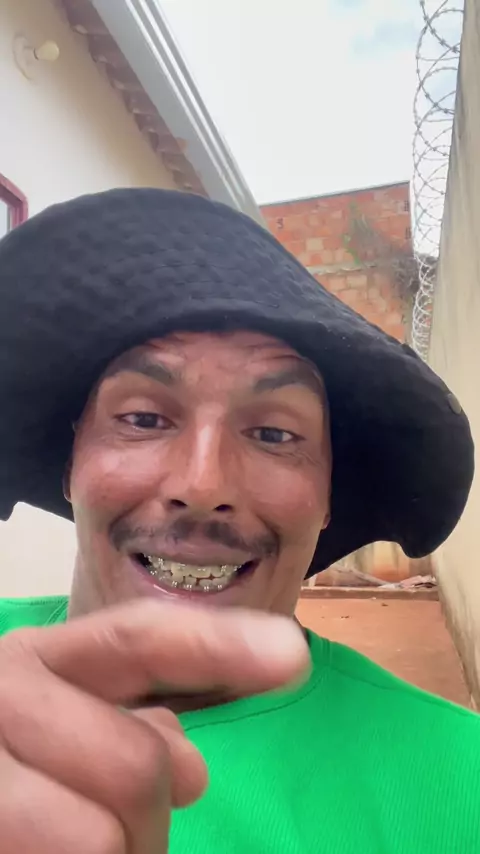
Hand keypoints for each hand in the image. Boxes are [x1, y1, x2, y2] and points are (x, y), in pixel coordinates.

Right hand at [0, 599, 308, 852]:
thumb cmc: (8, 769)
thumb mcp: (57, 729)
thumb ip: (125, 725)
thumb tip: (188, 765)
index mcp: (34, 660)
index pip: (139, 641)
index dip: (218, 646)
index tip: (294, 656)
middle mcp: (1, 697)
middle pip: (141, 764)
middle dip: (148, 819)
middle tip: (119, 839)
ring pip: (102, 838)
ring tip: (69, 851)